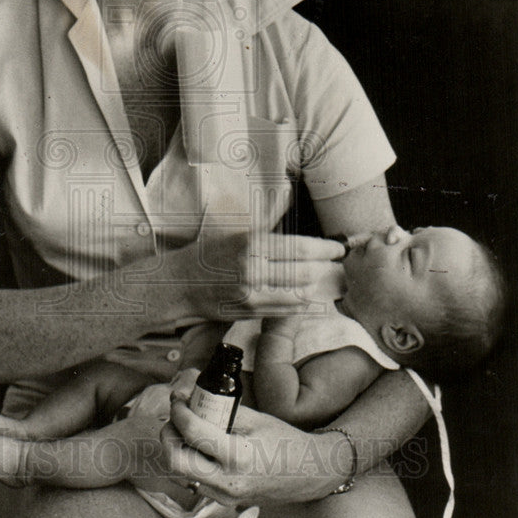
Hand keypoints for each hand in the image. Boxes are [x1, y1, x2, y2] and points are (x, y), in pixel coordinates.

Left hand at [161, 371, 346, 505]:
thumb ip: (223, 411)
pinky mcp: (224, 502)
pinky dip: (190, 461)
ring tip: (186, 429)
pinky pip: (195, 481)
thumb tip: (193, 394)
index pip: (193, 433)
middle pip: (175, 461)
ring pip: (182, 473)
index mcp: (238, 457)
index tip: (177, 399)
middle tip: (174, 418)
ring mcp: (224, 496)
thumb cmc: (285, 442)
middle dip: (168, 436)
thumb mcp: (255, 419)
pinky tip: (200, 447)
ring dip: (177, 448)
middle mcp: (227, 482)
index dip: (179, 412)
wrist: (308, 474)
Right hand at [170, 232, 345, 320]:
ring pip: (298, 293)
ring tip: (330, 280)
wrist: (178, 284)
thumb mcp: (236, 232)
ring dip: (318, 287)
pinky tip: (311, 297)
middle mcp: (252, 270)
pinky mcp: (249, 312)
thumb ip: (266, 226)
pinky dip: (302, 303)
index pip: (298, 246)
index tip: (337, 248)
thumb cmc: (208, 254)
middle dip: (326, 268)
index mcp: (250, 244)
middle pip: (303, 271)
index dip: (323, 248)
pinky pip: (285, 310)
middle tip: (340, 264)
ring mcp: (251, 295)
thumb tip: (290, 204)